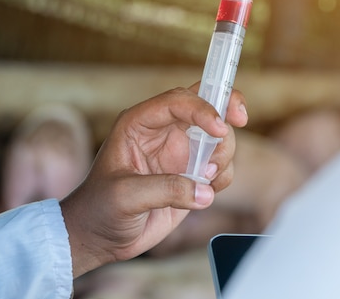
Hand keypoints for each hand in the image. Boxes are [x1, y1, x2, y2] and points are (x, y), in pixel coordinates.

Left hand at [60, 85, 247, 276]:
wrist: (100, 237)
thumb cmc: (100, 209)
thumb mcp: (125, 196)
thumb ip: (165, 190)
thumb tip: (203, 192)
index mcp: (139, 124)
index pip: (176, 102)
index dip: (201, 107)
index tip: (219, 127)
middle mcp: (163, 132)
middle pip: (205, 104)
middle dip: (226, 107)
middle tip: (240, 119)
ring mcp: (180, 152)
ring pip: (218, 138)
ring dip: (223, 154)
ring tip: (206, 178)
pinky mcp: (192, 175)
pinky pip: (221, 167)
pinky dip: (223, 177)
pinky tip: (204, 193)